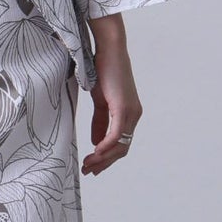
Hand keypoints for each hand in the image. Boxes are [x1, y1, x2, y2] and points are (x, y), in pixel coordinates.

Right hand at [82, 14, 141, 176]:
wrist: (108, 51)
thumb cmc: (103, 71)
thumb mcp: (100, 101)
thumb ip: (100, 121)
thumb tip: (97, 142)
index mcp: (129, 114)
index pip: (121, 144)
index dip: (107, 158)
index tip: (91, 166)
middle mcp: (134, 115)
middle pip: (122, 149)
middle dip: (104, 163)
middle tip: (87, 170)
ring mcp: (131, 112)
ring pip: (120, 145)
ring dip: (103, 158)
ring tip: (87, 164)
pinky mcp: (124, 108)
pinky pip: (115, 134)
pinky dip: (105, 146)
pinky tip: (95, 152)